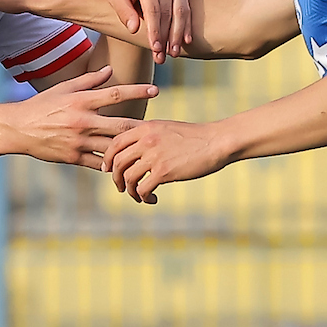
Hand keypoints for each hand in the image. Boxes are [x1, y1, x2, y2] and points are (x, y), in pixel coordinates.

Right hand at [1, 65, 161, 167]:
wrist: (18, 129)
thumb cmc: (42, 105)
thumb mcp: (63, 88)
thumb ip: (88, 81)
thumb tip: (110, 70)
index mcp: (81, 101)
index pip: (115, 94)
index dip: (137, 91)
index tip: (156, 90)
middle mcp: (82, 121)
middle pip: (120, 124)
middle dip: (141, 126)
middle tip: (159, 127)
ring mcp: (78, 141)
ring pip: (112, 146)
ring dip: (130, 148)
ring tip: (147, 149)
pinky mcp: (73, 157)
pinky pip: (99, 163)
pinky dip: (113, 164)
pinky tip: (125, 165)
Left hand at [107, 0, 190, 62]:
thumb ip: (123, 11)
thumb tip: (134, 30)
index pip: (153, 9)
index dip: (155, 31)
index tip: (154, 48)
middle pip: (168, 12)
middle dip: (166, 37)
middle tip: (162, 58)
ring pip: (181, 11)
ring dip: (178, 34)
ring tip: (174, 53)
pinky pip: (186, 7)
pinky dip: (186, 25)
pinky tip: (186, 41)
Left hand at [107, 117, 231, 201]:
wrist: (218, 141)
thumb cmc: (195, 137)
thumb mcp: (167, 128)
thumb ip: (148, 136)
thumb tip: (134, 150)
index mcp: (145, 128)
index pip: (115, 143)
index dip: (108, 159)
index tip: (108, 170)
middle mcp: (146, 140)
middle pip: (117, 162)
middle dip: (116, 178)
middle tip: (122, 187)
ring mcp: (154, 156)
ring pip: (128, 178)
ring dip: (130, 191)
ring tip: (139, 196)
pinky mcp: (164, 171)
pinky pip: (142, 189)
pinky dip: (143, 197)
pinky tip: (152, 199)